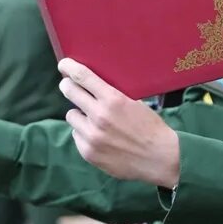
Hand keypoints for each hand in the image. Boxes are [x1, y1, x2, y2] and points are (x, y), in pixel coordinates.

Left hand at [58, 58, 180, 186]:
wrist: (158, 159)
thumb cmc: (150, 127)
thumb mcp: (135, 103)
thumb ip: (113, 94)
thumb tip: (92, 84)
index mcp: (113, 100)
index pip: (83, 76)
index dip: (69, 67)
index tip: (64, 64)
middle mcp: (99, 116)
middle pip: (70, 92)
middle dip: (67, 86)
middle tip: (68, 85)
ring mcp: (92, 136)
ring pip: (71, 115)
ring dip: (79, 114)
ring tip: (92, 118)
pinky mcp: (88, 152)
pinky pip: (76, 135)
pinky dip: (83, 133)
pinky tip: (98, 136)